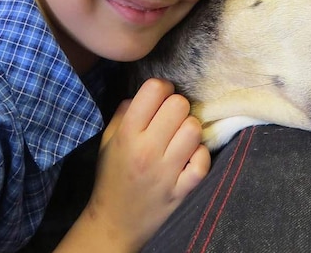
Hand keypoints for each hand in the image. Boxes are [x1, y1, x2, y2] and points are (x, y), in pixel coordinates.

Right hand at [55, 78, 209, 252]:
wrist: (115, 222)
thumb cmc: (111, 176)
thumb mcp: (107, 141)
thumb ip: (123, 113)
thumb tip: (145, 93)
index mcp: (127, 135)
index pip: (154, 90)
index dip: (162, 88)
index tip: (161, 98)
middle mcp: (147, 150)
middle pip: (179, 105)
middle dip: (177, 106)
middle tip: (171, 118)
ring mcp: (166, 172)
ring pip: (194, 129)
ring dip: (190, 129)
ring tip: (180, 137)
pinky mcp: (181, 190)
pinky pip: (203, 161)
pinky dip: (200, 155)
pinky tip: (190, 156)